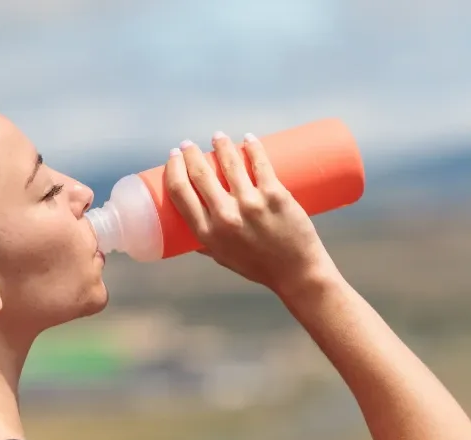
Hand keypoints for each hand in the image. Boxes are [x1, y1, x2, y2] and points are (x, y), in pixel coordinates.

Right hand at [164, 132, 336, 292]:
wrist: (296, 272)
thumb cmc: (258, 267)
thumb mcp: (223, 258)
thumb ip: (206, 244)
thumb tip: (187, 236)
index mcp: (208, 233)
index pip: (180, 192)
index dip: (174, 168)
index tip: (175, 157)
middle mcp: (225, 217)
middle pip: (200, 173)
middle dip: (191, 153)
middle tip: (190, 145)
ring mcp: (251, 204)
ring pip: (229, 162)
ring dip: (220, 144)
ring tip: (218, 137)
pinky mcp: (275, 195)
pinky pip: (260, 162)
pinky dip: (252, 146)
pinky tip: (248, 139)